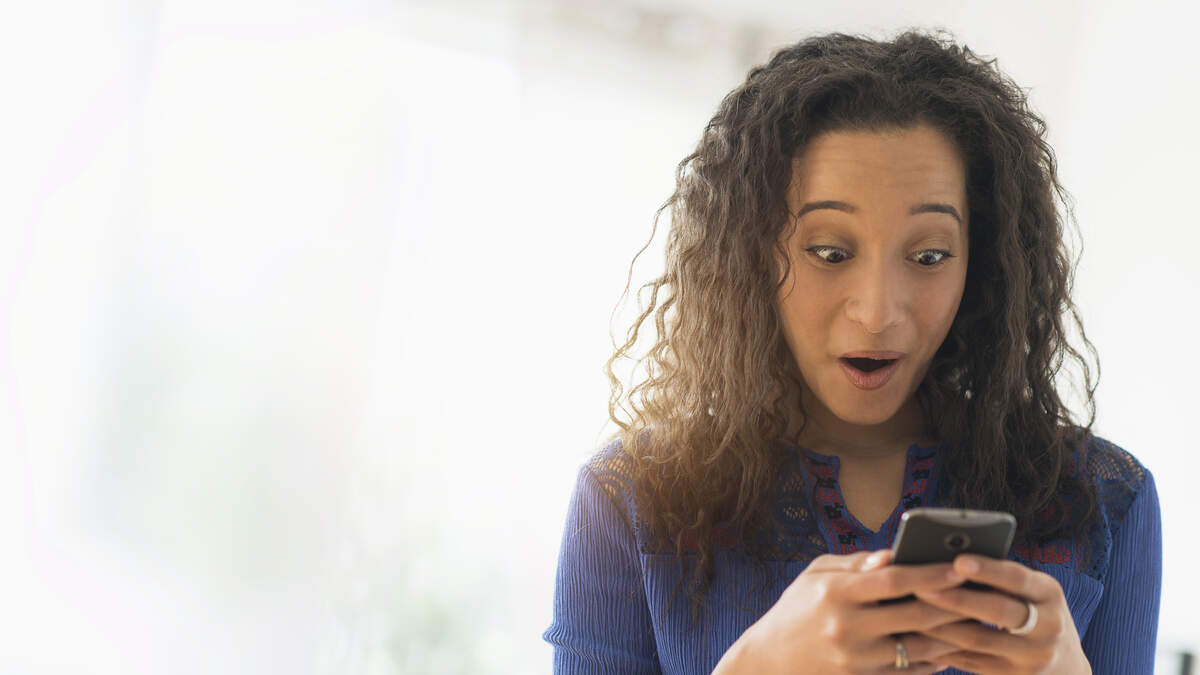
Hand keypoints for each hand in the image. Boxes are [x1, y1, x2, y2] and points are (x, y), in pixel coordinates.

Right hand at [713, 549, 971, 673]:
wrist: (769, 662)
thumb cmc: (795, 610)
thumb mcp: (814, 576)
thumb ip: (856, 565)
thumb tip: (895, 555)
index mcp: (835, 594)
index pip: (893, 580)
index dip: (929, 572)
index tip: (958, 565)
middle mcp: (848, 627)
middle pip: (914, 614)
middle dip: (952, 603)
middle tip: (981, 592)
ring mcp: (856, 659)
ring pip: (919, 646)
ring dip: (950, 634)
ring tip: (974, 620)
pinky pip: (909, 671)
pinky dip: (932, 661)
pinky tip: (949, 649)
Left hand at [910, 553, 1091, 674]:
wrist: (1065, 668)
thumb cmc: (1035, 613)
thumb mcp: (1033, 592)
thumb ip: (1000, 578)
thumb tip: (947, 558)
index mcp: (1050, 593)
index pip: (1018, 578)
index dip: (988, 570)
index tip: (958, 560)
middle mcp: (1049, 626)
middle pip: (997, 611)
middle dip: (955, 598)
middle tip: (920, 586)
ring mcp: (1032, 657)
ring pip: (977, 639)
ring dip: (938, 624)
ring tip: (908, 609)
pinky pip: (969, 662)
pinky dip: (941, 647)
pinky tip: (917, 635)